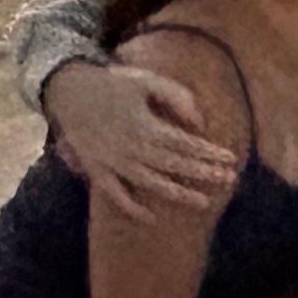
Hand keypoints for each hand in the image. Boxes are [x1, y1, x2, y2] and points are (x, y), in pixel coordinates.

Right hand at [47, 59, 238, 223]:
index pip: (184, 143)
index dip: (208, 152)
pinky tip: (151, 217)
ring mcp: (113, 161)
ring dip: (178, 193)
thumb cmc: (113, 84)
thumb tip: (200, 122)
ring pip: (150, 183)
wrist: (67, 89)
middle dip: (203, 173)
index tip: (231, 159)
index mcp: (144, 125)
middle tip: (229, 179)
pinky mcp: (97, 169)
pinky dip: (130, 207)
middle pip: (173, 164)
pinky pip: (114, 194)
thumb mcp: (147, 81)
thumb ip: (177, 96)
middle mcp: (131, 147)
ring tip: (205, 202)